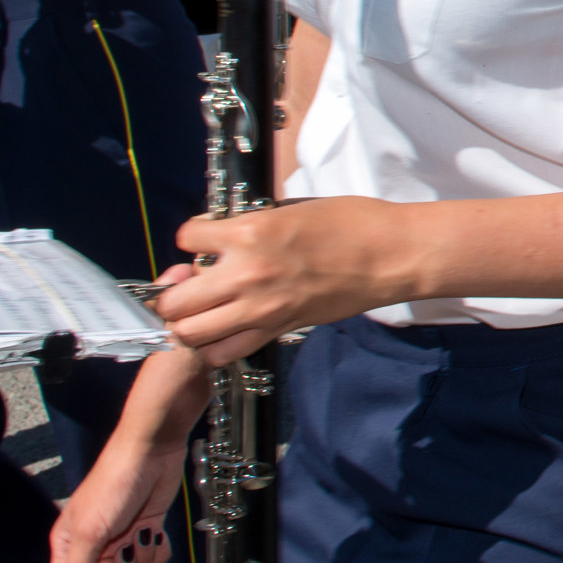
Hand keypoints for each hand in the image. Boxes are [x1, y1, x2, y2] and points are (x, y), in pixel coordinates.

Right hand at [46, 433, 185, 562]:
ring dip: (140, 559)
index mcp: (67, 546)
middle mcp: (92, 548)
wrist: (151, 454)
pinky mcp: (145, 534)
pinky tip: (155, 531)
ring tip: (141, 534)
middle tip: (123, 549)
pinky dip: (157, 550)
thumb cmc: (113, 485)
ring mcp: (120, 542)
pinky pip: (152, 561)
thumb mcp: (88, 532)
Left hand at [158, 197, 423, 363]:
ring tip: (199, 313)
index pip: (187, 239)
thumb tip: (229, 239)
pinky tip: (224, 330)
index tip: (200, 240)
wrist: (391, 255)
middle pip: (175, 300)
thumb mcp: (293, 211)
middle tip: (185, 286)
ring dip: (188, 323)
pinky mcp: (279, 329)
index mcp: (250, 233)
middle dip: (172, 293)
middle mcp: (246, 274)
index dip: (190, 238)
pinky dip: (216, 346)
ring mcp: (261, 308)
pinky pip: (227, 351)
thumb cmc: (353, 224)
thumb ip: (254, 227)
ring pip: (191, 333)